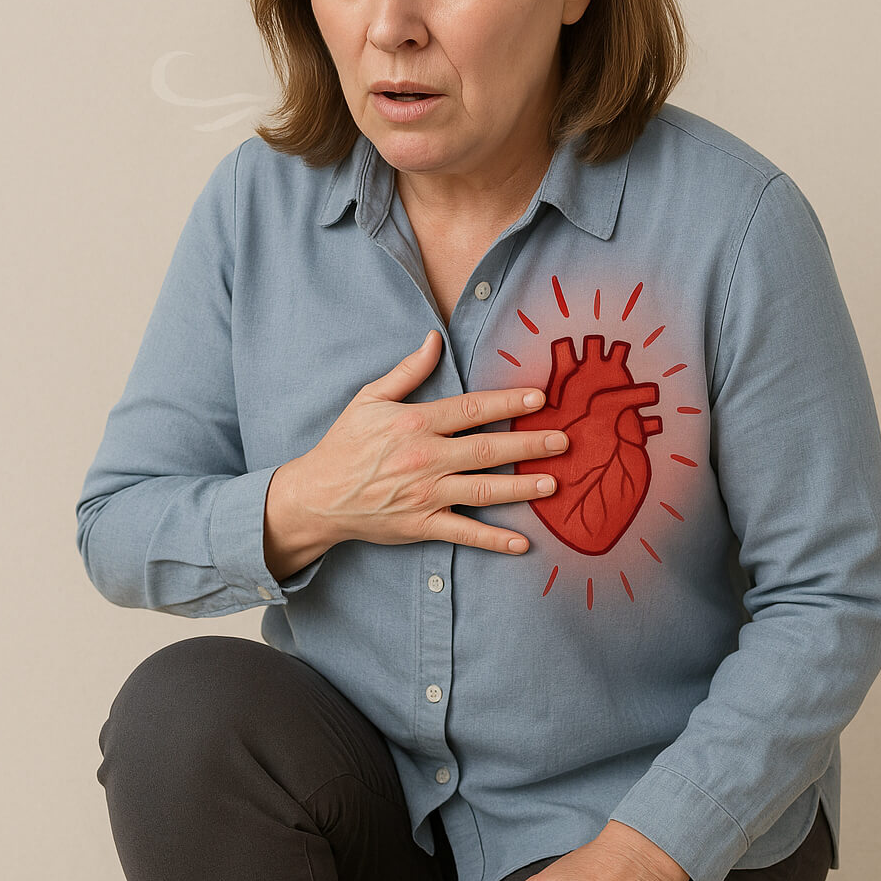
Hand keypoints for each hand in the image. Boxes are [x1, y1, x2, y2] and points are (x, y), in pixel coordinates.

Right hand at [292, 328, 570, 555]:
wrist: (316, 496)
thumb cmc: (345, 444)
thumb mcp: (369, 399)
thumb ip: (408, 371)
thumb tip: (435, 339)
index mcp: (415, 424)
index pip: (471, 410)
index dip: (508, 404)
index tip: (540, 399)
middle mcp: (425, 459)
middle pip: (487, 450)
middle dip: (529, 446)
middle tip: (563, 441)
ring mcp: (425, 495)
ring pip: (483, 491)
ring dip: (521, 489)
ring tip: (553, 484)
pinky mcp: (421, 525)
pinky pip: (464, 533)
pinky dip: (493, 539)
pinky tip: (522, 541)